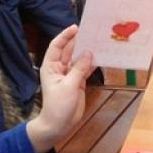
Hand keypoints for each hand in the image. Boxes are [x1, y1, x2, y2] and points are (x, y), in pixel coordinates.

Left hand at [27, 25, 92, 152]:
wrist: (58, 124)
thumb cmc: (58, 105)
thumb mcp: (69, 86)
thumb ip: (79, 69)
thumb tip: (89, 53)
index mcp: (51, 66)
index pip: (57, 46)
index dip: (65, 36)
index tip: (76, 27)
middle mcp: (59, 68)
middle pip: (69, 50)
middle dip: (79, 41)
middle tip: (92, 31)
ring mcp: (69, 75)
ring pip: (78, 59)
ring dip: (87, 51)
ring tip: (99, 41)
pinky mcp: (78, 82)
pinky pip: (85, 69)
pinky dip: (92, 64)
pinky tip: (101, 57)